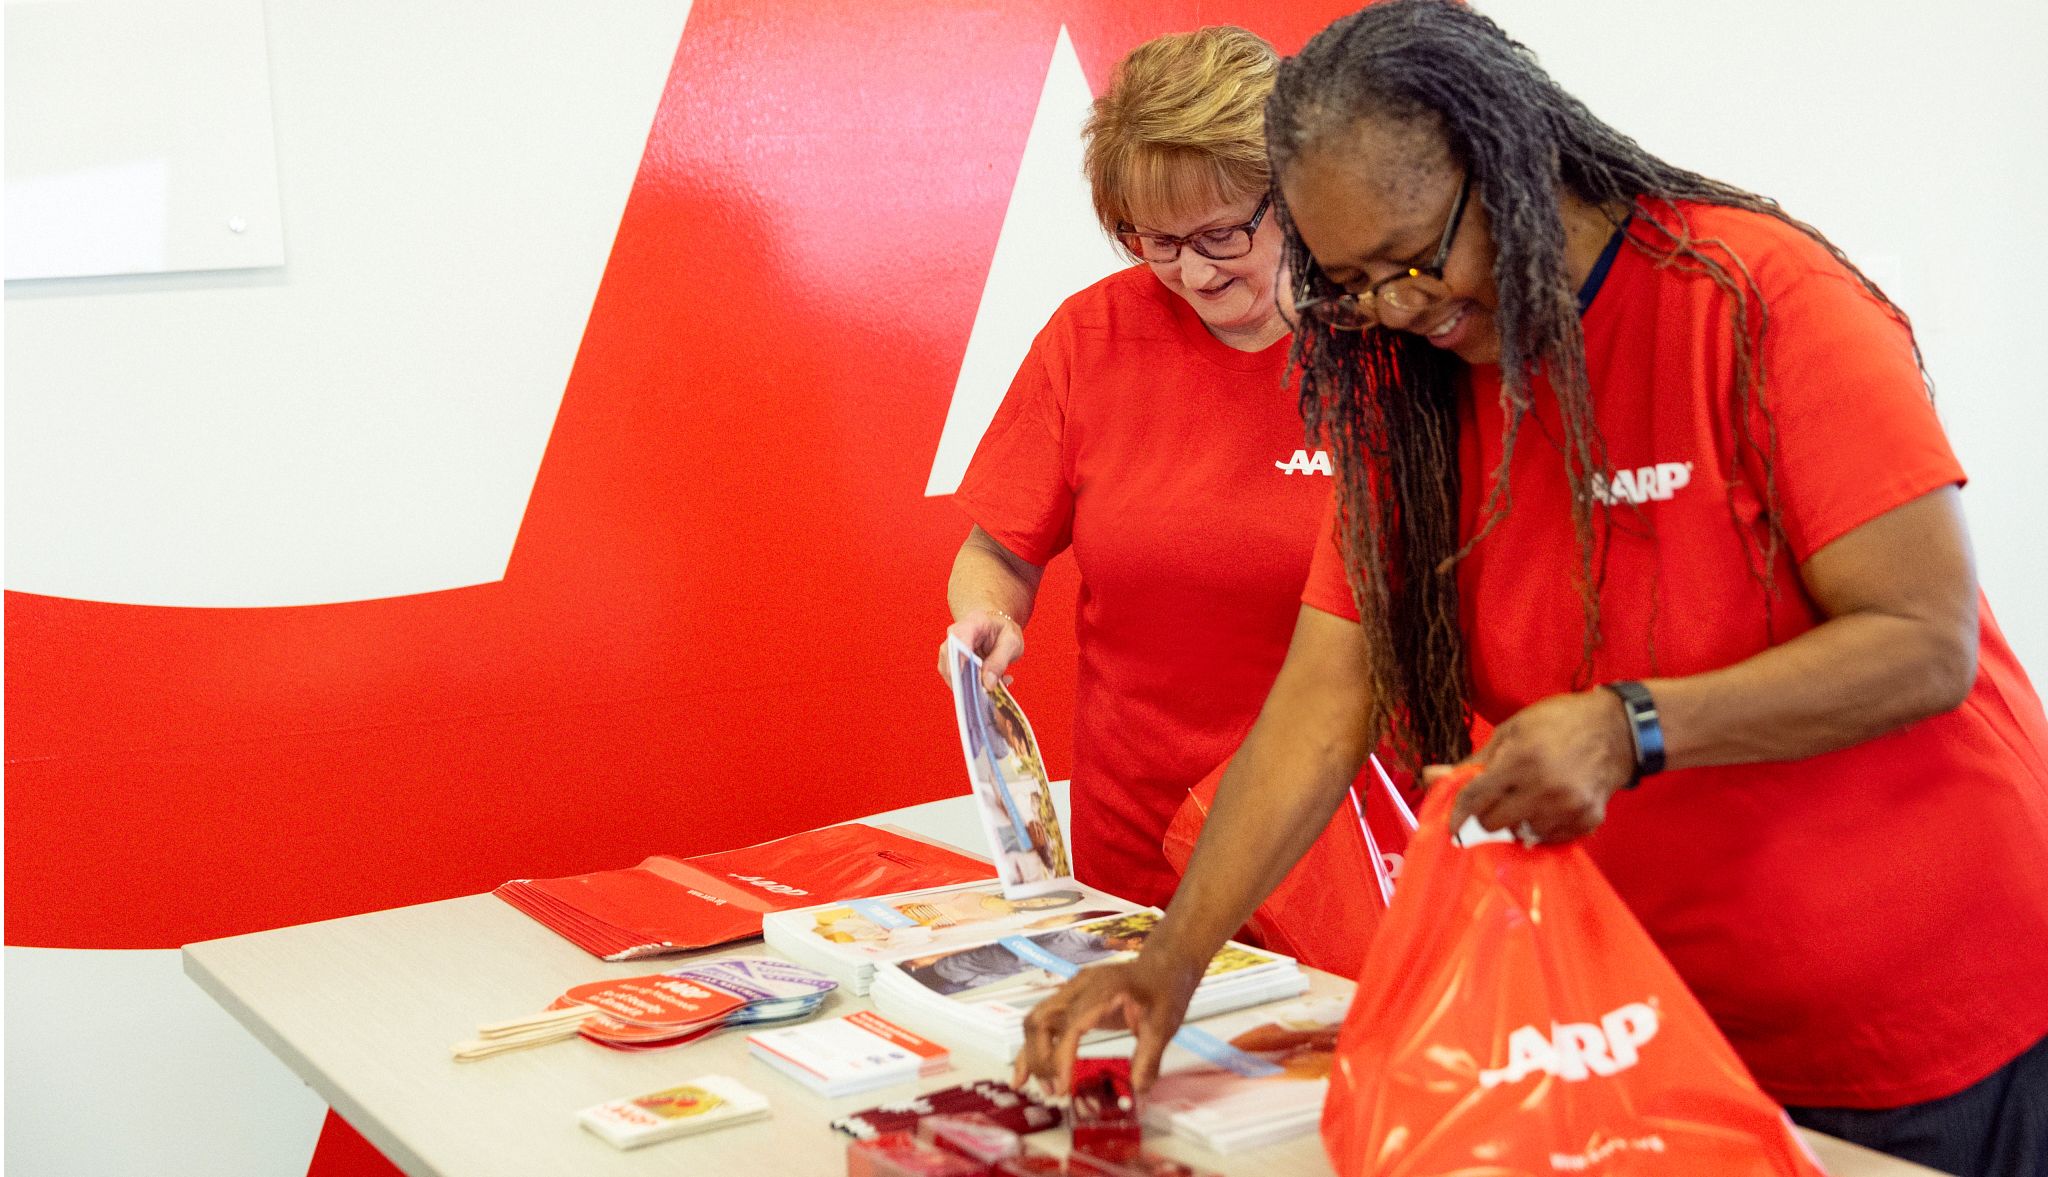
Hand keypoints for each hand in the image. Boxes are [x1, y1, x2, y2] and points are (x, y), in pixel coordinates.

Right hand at [936, 607, 1024, 691]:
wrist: (996, 628)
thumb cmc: (1004, 632)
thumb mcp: (1011, 643)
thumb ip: (999, 662)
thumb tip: (987, 685)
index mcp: (973, 622)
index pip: (960, 639)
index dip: (961, 660)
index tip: (971, 680)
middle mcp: (955, 634)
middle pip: (949, 658)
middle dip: (964, 679)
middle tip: (983, 693)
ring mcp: (950, 648)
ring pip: (948, 671)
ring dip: (967, 685)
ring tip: (990, 689)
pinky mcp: (950, 662)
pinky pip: (954, 677)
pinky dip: (969, 686)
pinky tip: (986, 685)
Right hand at [1012, 954, 1201, 1096]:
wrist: (1163, 966)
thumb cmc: (1164, 991)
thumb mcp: (1164, 1025)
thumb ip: (1149, 1058)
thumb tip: (1136, 1091)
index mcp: (1102, 989)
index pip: (1070, 1024)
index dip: (1061, 1057)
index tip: (1062, 1087)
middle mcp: (1079, 986)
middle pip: (1042, 1021)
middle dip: (1041, 1059)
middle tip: (1054, 1092)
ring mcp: (1071, 991)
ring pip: (1036, 1021)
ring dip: (1033, 1055)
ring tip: (1039, 1087)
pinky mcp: (1070, 1000)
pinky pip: (1043, 1022)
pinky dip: (1032, 1048)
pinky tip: (1024, 1073)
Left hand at [1430, 689, 1635, 842]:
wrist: (1618, 731)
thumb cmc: (1558, 723)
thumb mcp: (1512, 731)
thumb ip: (1475, 762)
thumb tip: (1431, 776)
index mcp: (1522, 759)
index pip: (1476, 798)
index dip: (1457, 814)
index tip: (1450, 827)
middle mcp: (1545, 787)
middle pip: (1494, 823)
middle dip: (1487, 814)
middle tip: (1497, 799)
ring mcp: (1568, 807)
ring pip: (1520, 834)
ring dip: (1516, 821)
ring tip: (1528, 798)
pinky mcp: (1587, 821)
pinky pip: (1548, 838)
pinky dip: (1542, 827)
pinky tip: (1550, 805)